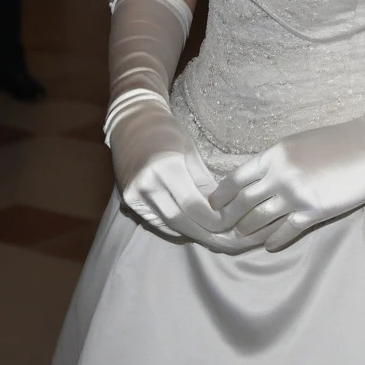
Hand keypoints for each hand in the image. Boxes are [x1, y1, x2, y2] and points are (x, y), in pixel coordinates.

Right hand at [109, 99, 281, 251]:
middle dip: (208, 234)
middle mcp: (146, 186)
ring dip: (195, 234)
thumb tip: (222, 210)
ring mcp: (134, 196)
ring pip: (170, 226)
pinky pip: (158, 223)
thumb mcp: (190, 150)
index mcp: (164, 168)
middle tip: (231, 241)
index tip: (235, 225)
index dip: (215, 220)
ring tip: (218, 239)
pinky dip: (178, 228)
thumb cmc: (166, 130)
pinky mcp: (129, 202)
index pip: (194, 206)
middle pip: (182, 222)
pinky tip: (196, 229)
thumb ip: (204, 182)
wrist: (131, 123)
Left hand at [209, 114, 364, 251]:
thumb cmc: (337, 142)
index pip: (236, 178)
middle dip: (229, 218)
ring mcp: (296, 195)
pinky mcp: (314, 212)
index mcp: (274, 154)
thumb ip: (276, 161)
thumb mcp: (299, 144)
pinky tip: (269, 245)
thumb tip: (256, 180)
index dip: (221, 195)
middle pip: (243, 203)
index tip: (213, 205)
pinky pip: (285, 232)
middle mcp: (280, 175)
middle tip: (221, 228)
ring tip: (242, 237)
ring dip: (248, 231)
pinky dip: (274, 240)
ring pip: (260, 220)